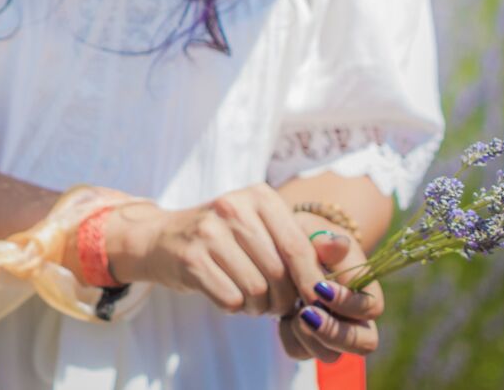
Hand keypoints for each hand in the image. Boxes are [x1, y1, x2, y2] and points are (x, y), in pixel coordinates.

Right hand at [104, 183, 333, 316]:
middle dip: (283, 298)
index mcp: (258, 196)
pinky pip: (230, 299)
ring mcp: (208, 231)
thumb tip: (342, 257)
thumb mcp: (261, 227)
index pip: (297, 246)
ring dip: (259, 306)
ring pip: (256, 289)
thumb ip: (300, 242)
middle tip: (276, 303)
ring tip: (252, 299)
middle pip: (278, 272)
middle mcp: (233, 207)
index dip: (312, 280)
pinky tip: (229, 296)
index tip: (318, 301)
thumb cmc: (225, 238)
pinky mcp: (190, 258)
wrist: (162, 238)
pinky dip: (235, 307)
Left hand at [276, 224, 383, 363]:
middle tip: (307, 312)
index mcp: (364, 289)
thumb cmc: (308, 237)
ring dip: (312, 339)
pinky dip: (290, 339)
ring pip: (333, 356)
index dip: (347, 302)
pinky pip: (302, 352)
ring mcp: (332, 331)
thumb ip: (327, 241)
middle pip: (364, 343)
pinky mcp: (309, 338)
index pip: (371, 307)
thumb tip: (338, 243)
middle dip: (335, 332)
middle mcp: (354, 317)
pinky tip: (283, 318)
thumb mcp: (316, 231)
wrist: (290, 244)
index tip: (319, 287)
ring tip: (295, 314)